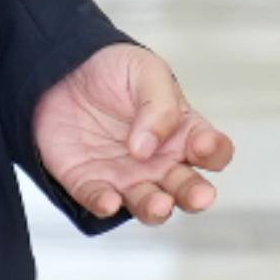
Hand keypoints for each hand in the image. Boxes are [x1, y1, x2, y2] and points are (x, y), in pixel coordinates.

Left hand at [29, 40, 232, 223]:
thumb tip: (149, 145)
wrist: (64, 72)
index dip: (214, 151)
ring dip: (156, 209)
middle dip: (195, 195)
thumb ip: (158, 105)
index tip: (203, 146)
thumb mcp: (145, 71)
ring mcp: (128, 176)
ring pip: (150, 204)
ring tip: (159, 204)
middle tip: (198, 196)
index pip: (212, 150)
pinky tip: (109, 201)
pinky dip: (105, 204)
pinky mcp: (92, 183)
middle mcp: (161, 162)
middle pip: (187, 187)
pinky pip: (100, 200)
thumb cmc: (114, 71)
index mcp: (183, 133)